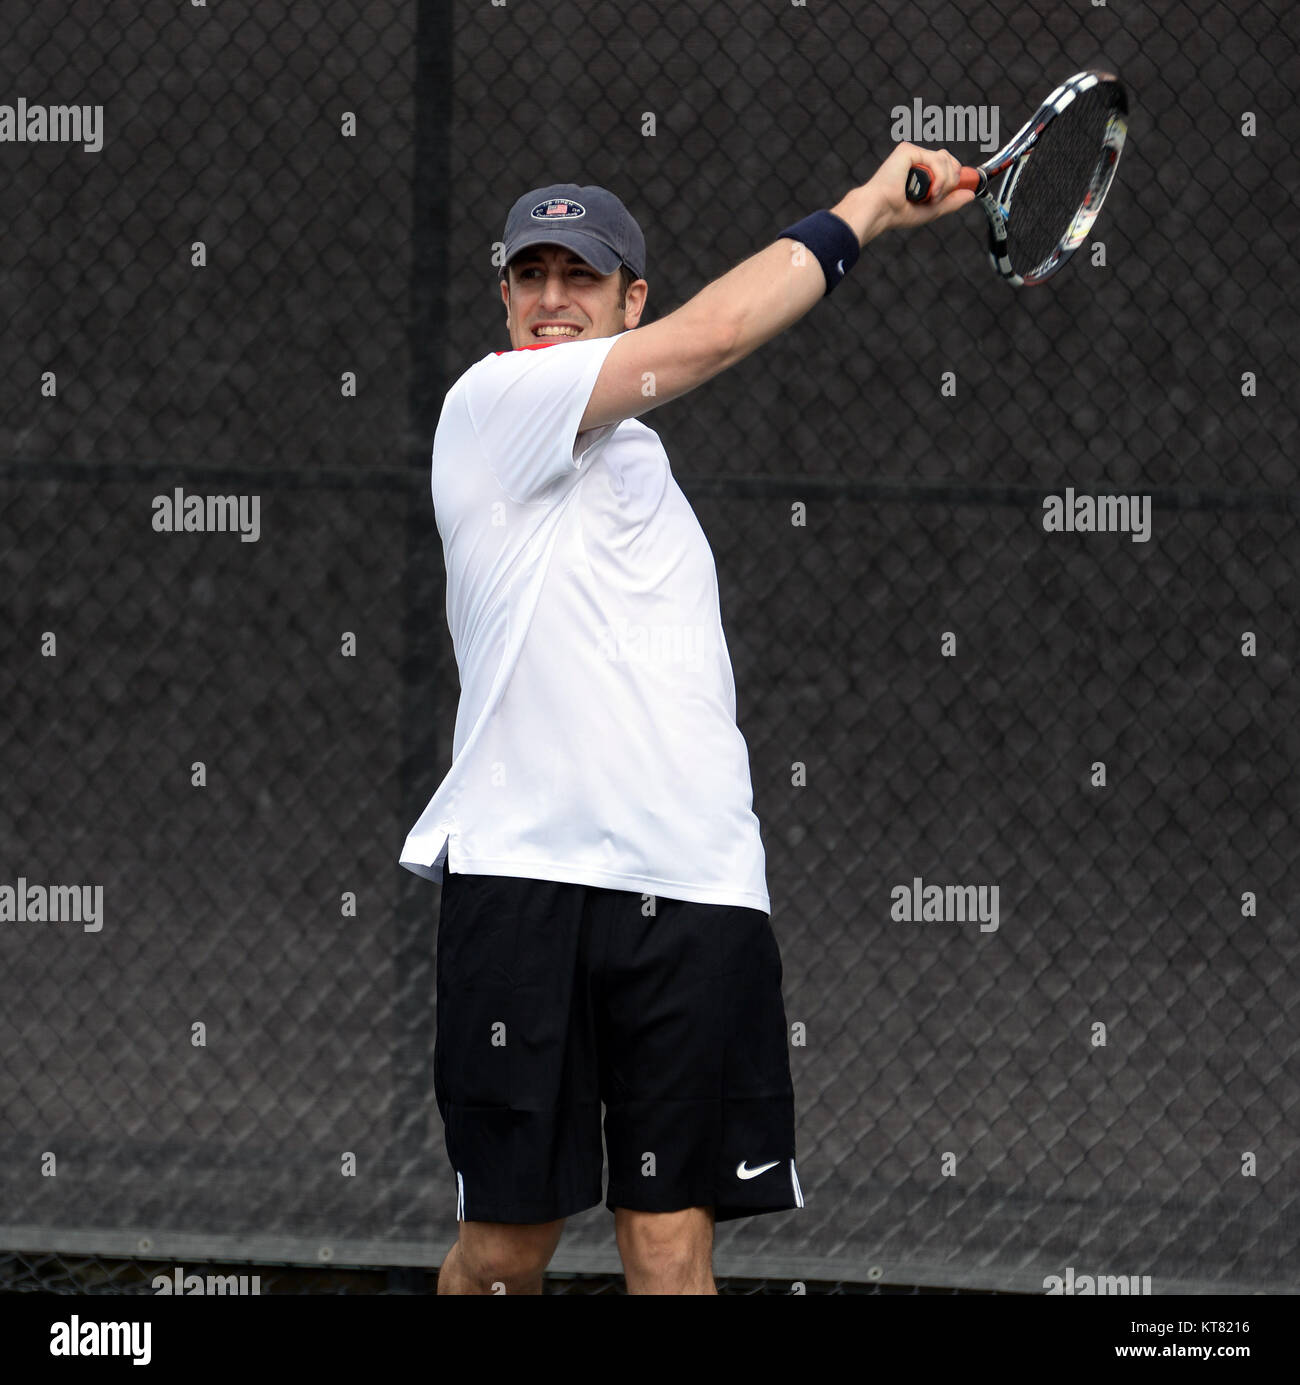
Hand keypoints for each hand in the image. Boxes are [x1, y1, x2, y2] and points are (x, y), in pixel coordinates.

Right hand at [833, 143, 975, 243]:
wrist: (880, 211)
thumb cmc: (897, 213)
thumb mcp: (931, 210)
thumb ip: (951, 202)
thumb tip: (971, 194)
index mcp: (919, 172)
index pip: (946, 166)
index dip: (955, 177)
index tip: (956, 190)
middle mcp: (915, 160)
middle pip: (949, 159)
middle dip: (952, 180)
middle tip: (939, 196)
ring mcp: (912, 154)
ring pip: (946, 159)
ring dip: (945, 182)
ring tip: (932, 195)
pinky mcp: (908, 151)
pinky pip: (936, 159)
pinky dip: (939, 177)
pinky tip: (931, 190)